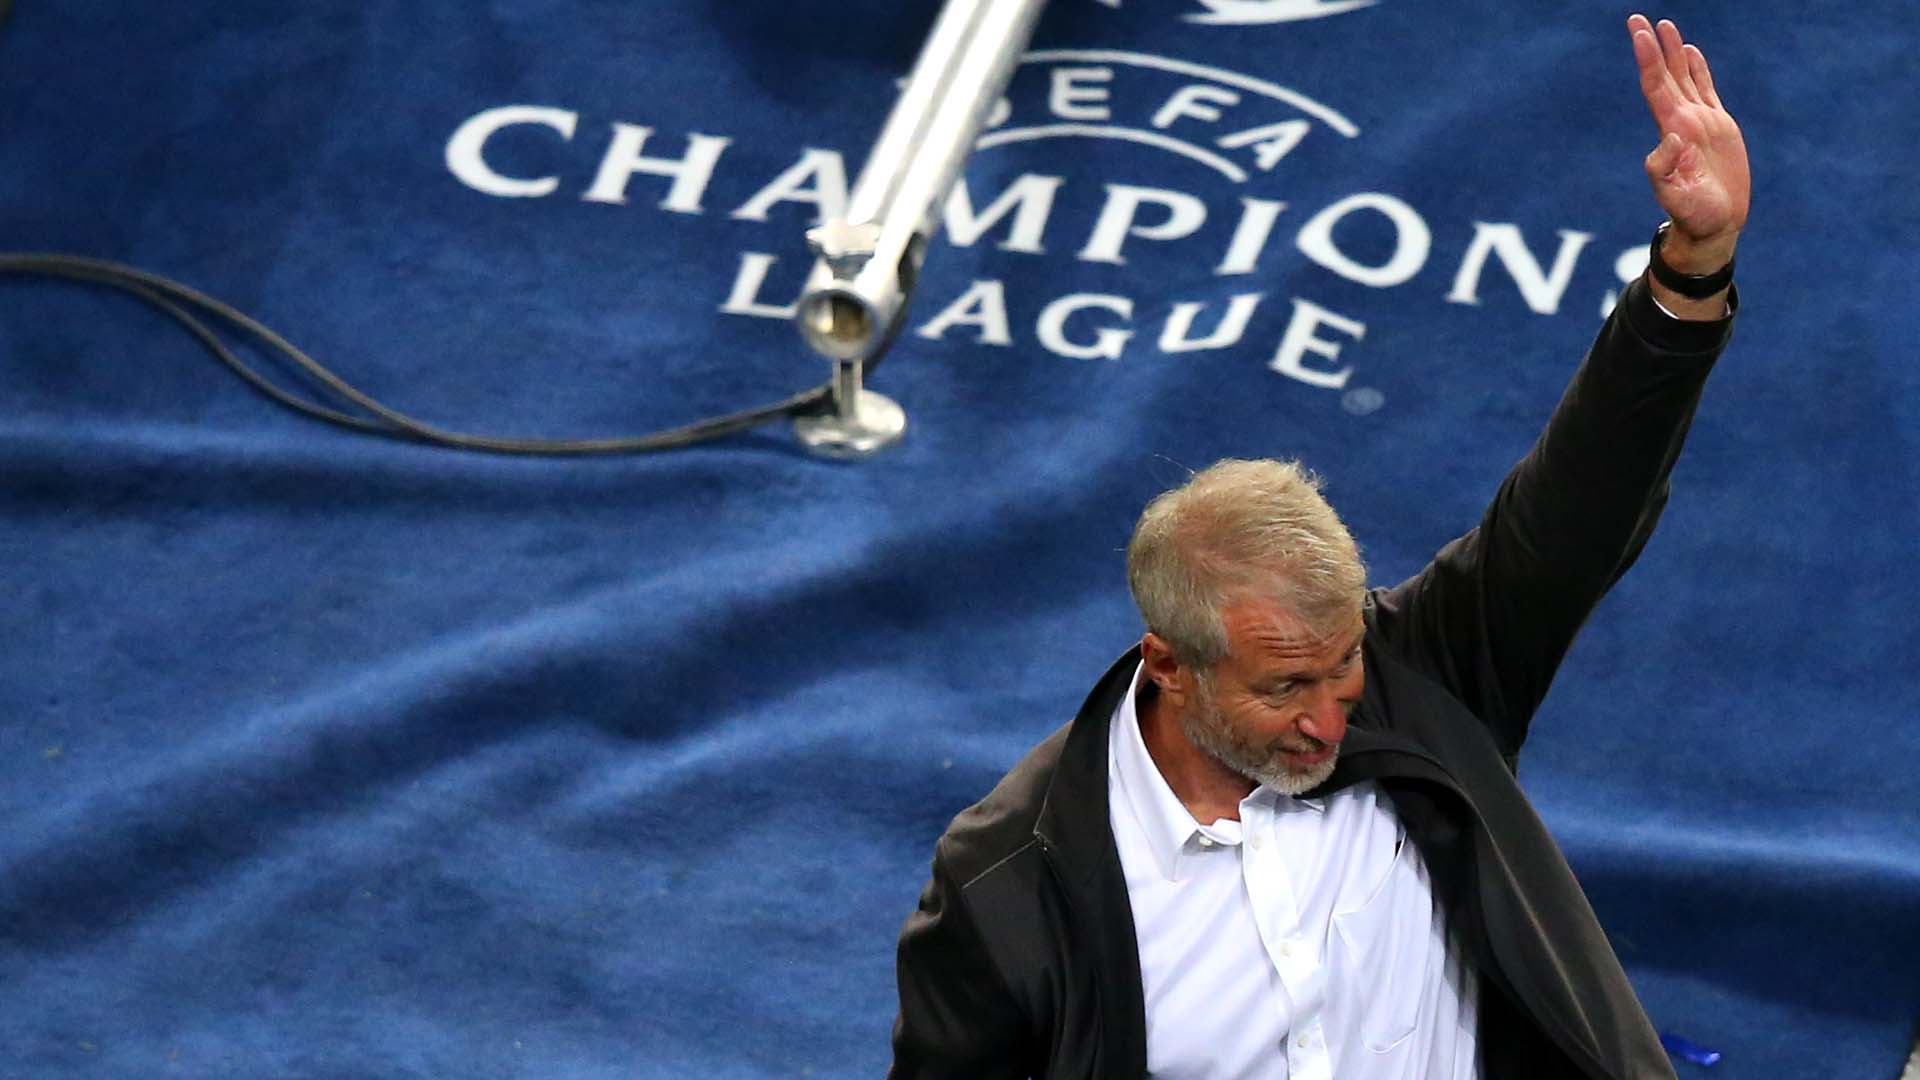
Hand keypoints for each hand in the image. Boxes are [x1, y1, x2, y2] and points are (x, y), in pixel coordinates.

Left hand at [1628, 14, 1748, 272]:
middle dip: (1653, 47)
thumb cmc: (1694, 215)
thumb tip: (1670, 138)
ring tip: (1665, 26)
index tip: (1639, 33)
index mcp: (1672, 132)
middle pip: (1664, 76)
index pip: (1655, 86)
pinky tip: (1691, 53)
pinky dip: (1698, 70)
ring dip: (1673, 53)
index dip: (1647, 59)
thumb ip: (1668, 170)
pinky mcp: (1717, 127)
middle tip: (1638, 18)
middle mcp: (1682, 122)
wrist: (1713, 226)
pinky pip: (1705, 90)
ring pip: (1684, 78)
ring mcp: (1699, 122)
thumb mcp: (1678, 196)